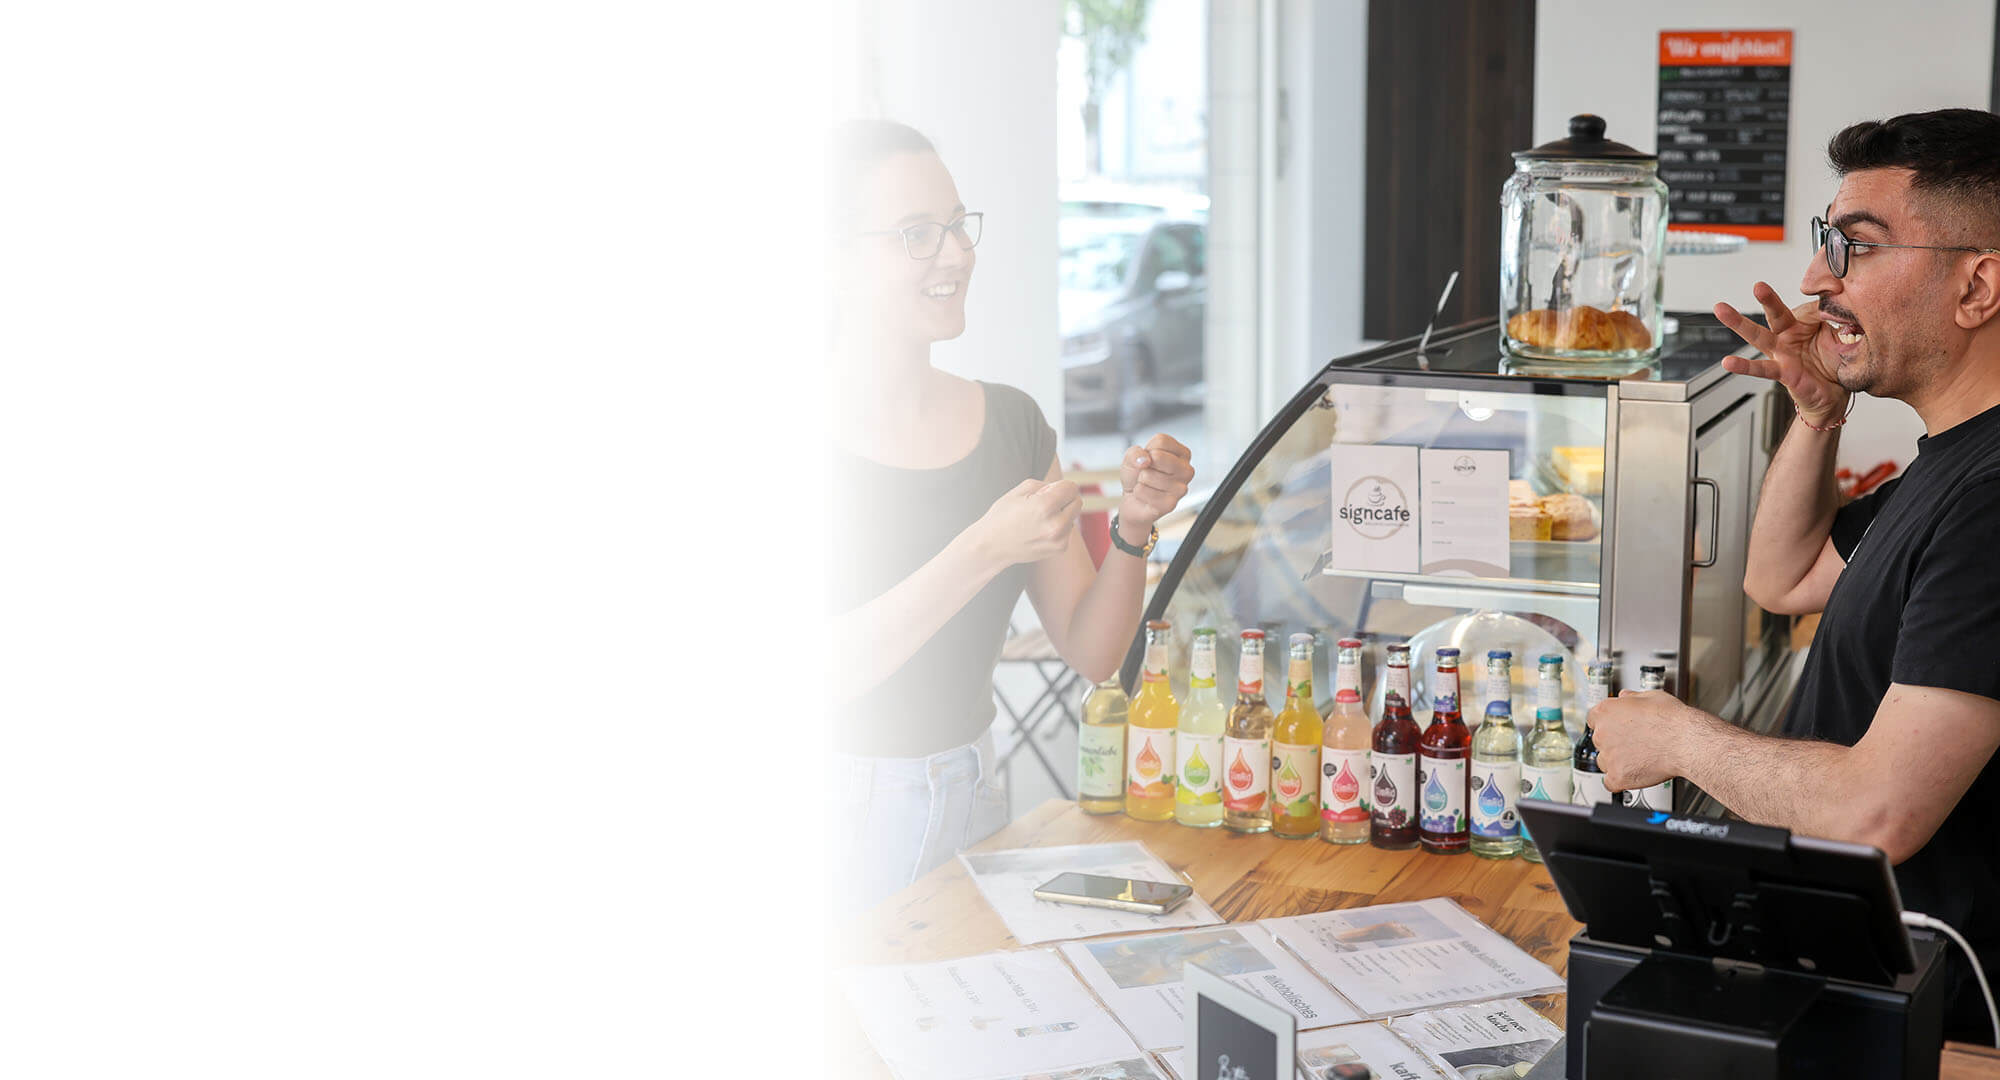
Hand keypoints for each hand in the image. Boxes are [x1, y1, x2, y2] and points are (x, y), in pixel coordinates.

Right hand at [969, 477, 1081, 566]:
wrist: (992, 546)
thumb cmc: (1003, 515)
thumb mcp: (1019, 491)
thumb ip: (1045, 484)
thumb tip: (1063, 489)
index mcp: (1045, 506)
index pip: (1071, 488)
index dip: (1061, 486)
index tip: (1050, 489)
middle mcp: (1056, 524)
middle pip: (1077, 501)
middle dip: (1064, 499)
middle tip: (1045, 503)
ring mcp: (1059, 539)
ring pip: (1073, 516)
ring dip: (1062, 514)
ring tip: (1039, 519)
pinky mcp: (1060, 548)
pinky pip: (1068, 530)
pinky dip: (1058, 527)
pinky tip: (1040, 530)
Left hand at [1116, 434, 1193, 541]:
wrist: (1135, 500)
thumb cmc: (1138, 476)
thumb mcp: (1132, 457)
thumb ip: (1135, 453)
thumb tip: (1145, 460)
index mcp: (1182, 454)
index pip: (1161, 441)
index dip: (1147, 450)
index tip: (1149, 459)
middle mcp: (1186, 470)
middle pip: (1158, 456)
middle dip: (1144, 465)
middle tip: (1148, 473)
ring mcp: (1181, 488)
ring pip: (1148, 476)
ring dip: (1140, 481)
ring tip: (1148, 485)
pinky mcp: (1171, 504)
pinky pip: (1143, 491)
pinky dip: (1138, 493)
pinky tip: (1146, 496)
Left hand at [1589, 690, 1703, 791]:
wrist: (1686, 742)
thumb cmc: (1672, 720)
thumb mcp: (1651, 696)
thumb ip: (1632, 698)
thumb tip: (1625, 697)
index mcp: (1606, 711)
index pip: (1594, 719)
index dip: (1608, 724)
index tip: (1617, 728)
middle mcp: (1602, 734)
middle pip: (1600, 741)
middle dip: (1614, 743)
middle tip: (1634, 743)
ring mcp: (1608, 756)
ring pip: (1604, 762)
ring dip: (1617, 762)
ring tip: (1639, 758)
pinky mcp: (1617, 776)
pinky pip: (1611, 782)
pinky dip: (1621, 780)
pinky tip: (1634, 774)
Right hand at [1714, 282, 1849, 427]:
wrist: (1834, 396)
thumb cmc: (1835, 366)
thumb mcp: (1846, 339)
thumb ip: (1847, 324)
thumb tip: (1853, 309)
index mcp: (1806, 324)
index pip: (1812, 306)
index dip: (1827, 303)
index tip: (1841, 300)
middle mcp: (1790, 336)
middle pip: (1777, 313)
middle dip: (1767, 298)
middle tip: (1758, 286)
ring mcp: (1782, 353)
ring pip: (1758, 335)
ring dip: (1739, 323)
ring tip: (1721, 309)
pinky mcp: (1782, 372)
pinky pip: (1761, 368)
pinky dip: (1744, 366)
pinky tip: (1728, 362)